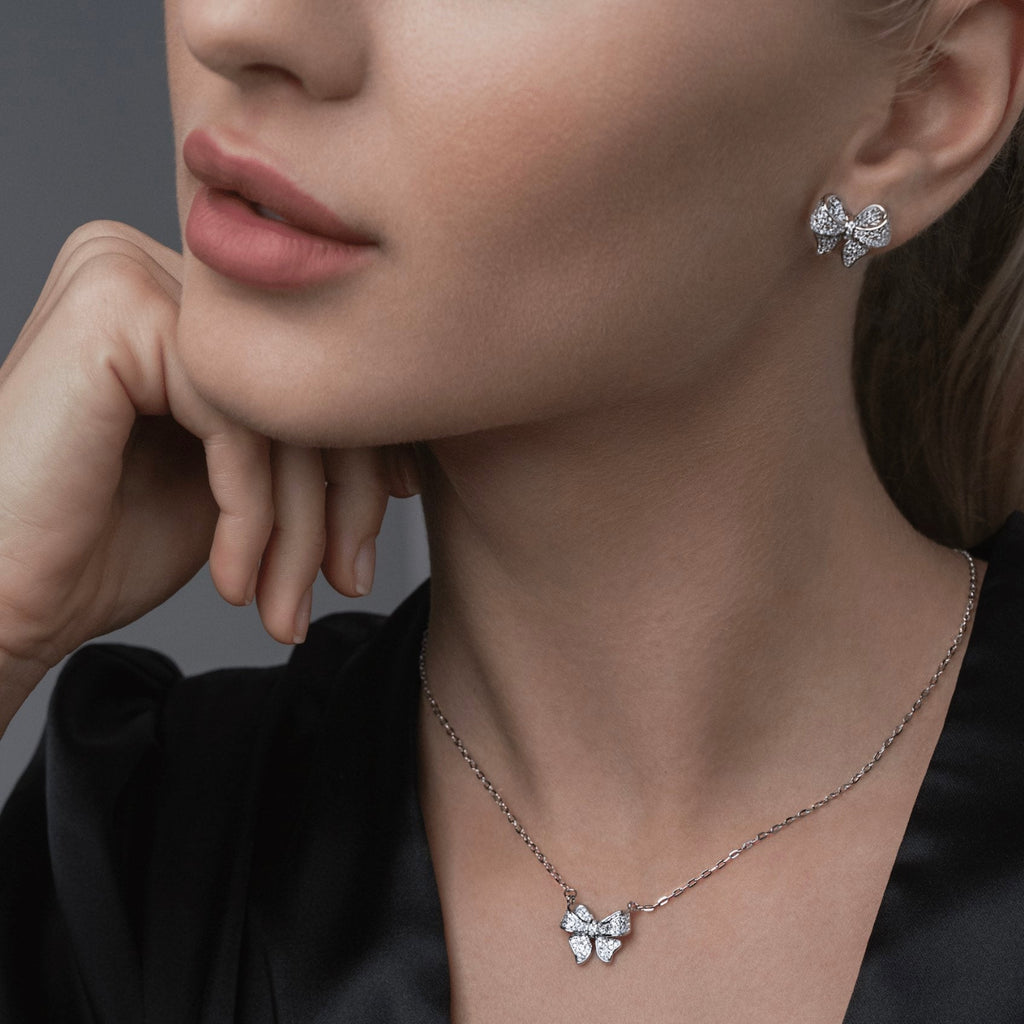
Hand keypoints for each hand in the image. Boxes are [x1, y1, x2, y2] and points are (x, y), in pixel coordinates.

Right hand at [0, 221, 416, 730]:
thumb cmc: (100, 545)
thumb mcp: (229, 483)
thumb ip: (297, 441)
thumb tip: (403, 446)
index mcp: (177, 297)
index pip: (307, 368)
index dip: (361, 456)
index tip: (381, 524)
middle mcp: (150, 265)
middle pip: (303, 383)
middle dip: (338, 502)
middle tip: (346, 583)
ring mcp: (125, 275)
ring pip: (281, 409)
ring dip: (299, 528)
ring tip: (289, 605)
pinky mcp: (114, 313)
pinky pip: (238, 422)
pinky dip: (249, 515)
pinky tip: (234, 580)